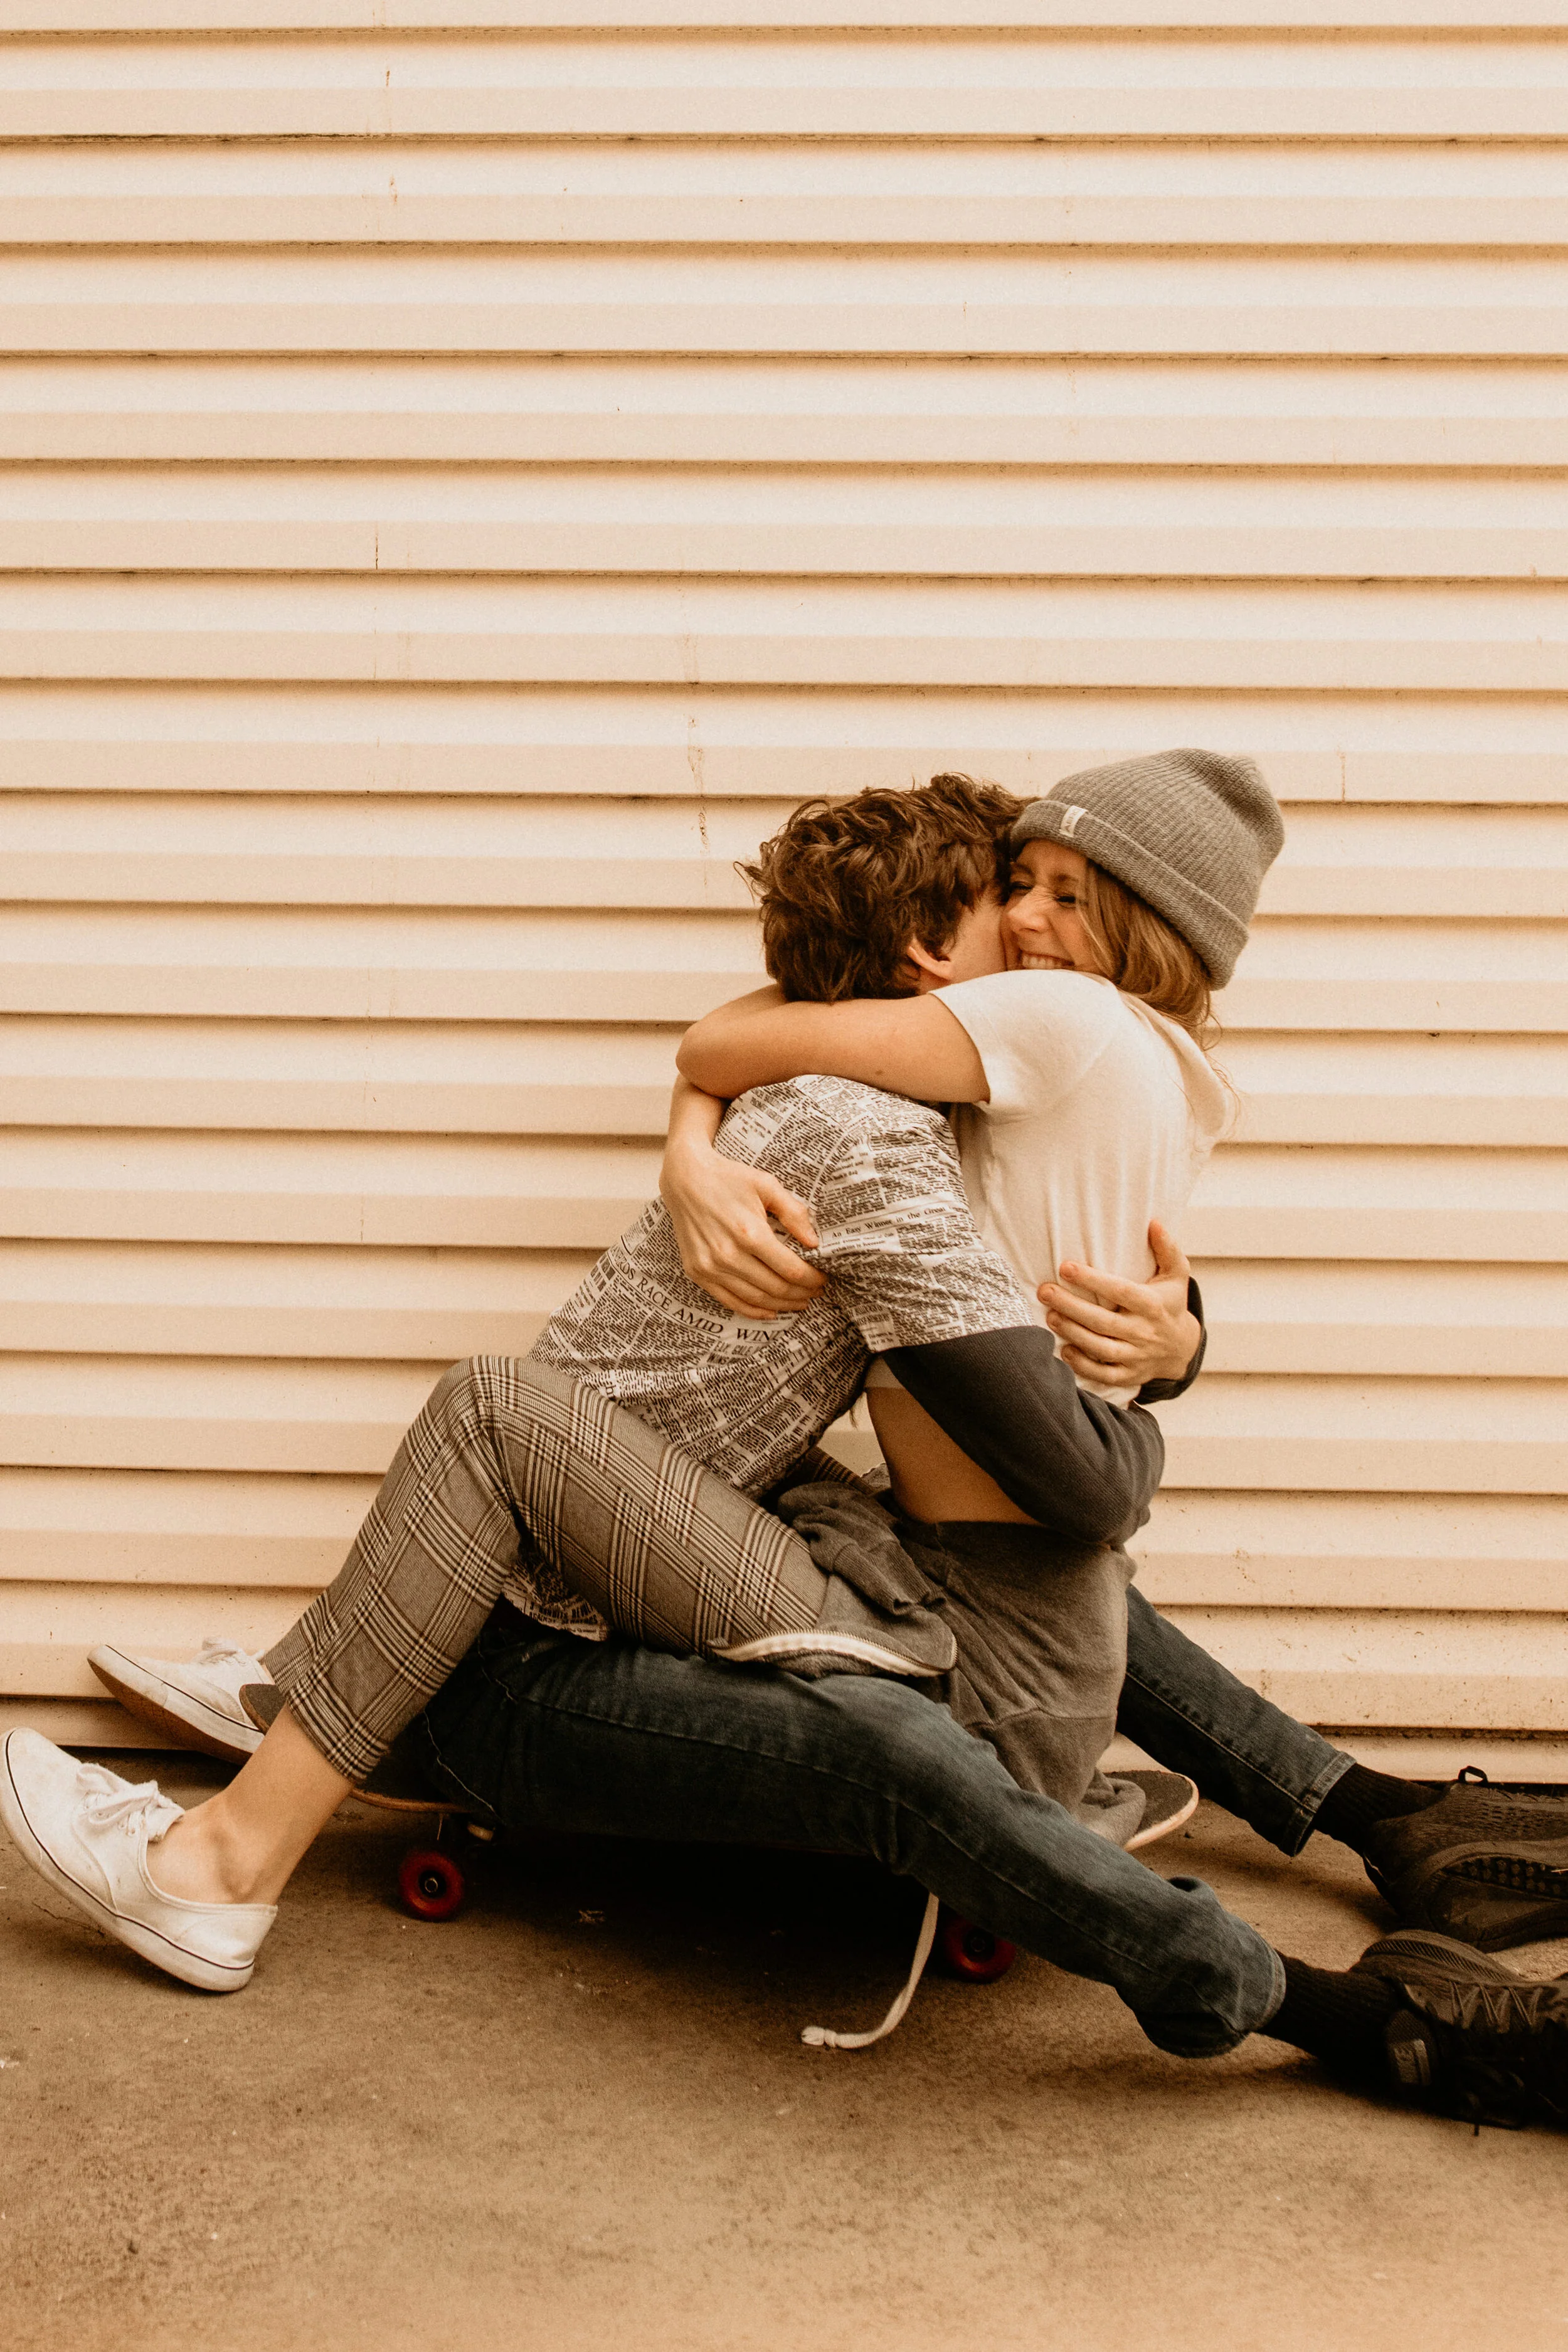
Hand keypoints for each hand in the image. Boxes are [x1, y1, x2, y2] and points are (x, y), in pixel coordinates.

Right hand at [659, 1143, 826, 1319]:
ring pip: (756, 1299)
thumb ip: (793, 1212)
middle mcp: (728, 1255)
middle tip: (817, 1291)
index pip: (791, 1269)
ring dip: (782, 1305)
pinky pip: (729, 1301)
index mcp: (750, 1233)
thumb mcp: (766, 1185)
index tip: (823, 1278)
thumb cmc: (729, 1178)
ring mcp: (710, 1267)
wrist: (685, 1179)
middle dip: (802, 1293)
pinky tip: (772, 1310)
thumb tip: (814, 1242)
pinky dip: (754, 1310)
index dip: (813, 1278)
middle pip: (776, 1288)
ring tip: (800, 1301)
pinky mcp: (697, 1272)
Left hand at [1037, 1221, 1198, 1390]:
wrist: (1182, 1348)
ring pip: (1100, 1347)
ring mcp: (1137, 1356)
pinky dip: (1083, 1366)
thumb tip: (1154, 1223)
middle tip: (1045, 1291)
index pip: (1120, 1291)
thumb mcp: (1176, 1274)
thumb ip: (1166, 1249)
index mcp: (1153, 1304)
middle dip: (1071, 1306)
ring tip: (1050, 1316)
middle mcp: (1145, 1331)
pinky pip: (1104, 1374)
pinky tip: (1064, 1350)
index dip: (1092, 1280)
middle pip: (1103, 1321)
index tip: (1065, 1267)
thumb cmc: (1170, 1303)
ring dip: (1072, 1333)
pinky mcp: (1129, 1374)